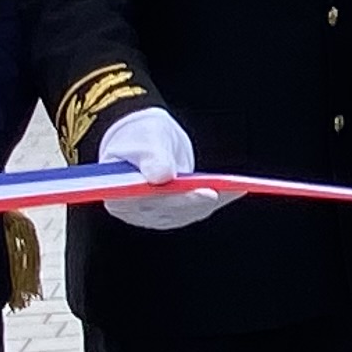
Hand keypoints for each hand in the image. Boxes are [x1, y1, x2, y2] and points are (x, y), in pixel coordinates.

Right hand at [94, 105, 227, 232]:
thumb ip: (152, 157)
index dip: (168, 200)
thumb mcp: (146, 140)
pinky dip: (215, 200)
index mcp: (116, 194)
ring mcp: (153, 214)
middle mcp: (133, 211)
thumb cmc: (141, 136)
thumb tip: (162, 176)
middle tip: (214, 192)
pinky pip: (195, 209)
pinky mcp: (172, 212)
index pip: (143, 202)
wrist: (146, 139)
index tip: (189, 193)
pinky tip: (235, 190)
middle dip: (191, 202)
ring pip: (184, 213)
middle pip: (165, 211)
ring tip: (231, 190)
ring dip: (207, 202)